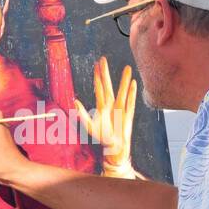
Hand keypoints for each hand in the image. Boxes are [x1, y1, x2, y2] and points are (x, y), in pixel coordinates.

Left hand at [74, 57, 136, 177]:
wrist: (114, 149)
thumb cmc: (102, 138)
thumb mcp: (90, 127)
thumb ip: (82, 115)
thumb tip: (74, 102)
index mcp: (101, 107)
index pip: (99, 88)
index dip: (97, 77)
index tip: (96, 65)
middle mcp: (111, 105)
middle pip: (108, 86)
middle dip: (106, 73)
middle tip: (104, 59)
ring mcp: (121, 109)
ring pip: (122, 91)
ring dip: (124, 80)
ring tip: (127, 68)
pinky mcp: (129, 115)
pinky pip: (131, 101)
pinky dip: (132, 93)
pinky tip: (134, 84)